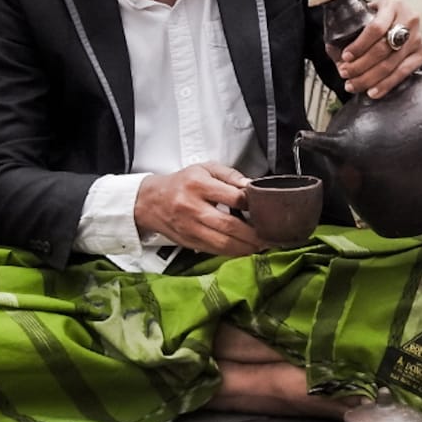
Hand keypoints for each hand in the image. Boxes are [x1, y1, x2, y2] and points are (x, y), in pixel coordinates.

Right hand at [133, 162, 267, 256]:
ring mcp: (190, 227)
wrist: (150, 201)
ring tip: (261, 246)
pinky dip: (232, 252)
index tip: (266, 208)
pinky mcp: (188, 241)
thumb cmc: (180, 183)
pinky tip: (244, 250)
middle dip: (253, 234)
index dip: (252, 205)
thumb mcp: (204, 169)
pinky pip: (214, 250)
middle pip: (229, 225)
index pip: (233, 197)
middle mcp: (192, 207)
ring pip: (222, 243)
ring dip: (245, 248)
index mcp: (198, 185)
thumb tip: (251, 185)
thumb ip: (229, 175)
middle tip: (270, 236)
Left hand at [331, 0, 421, 99]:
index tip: (345, 56)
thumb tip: (334, 50)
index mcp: (393, 5)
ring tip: (353, 84)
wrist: (399, 15)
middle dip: (360, 65)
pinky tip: (373, 91)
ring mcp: (416, 38)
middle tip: (345, 73)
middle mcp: (409, 20)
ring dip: (369, 79)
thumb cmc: (380, 15)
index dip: (359, 45)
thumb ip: (351, 29)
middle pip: (382, 49)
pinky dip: (385, 85)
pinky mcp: (420, 54)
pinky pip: (402, 73)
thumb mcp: (366, 13)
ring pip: (391, 64)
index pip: (376, 28)